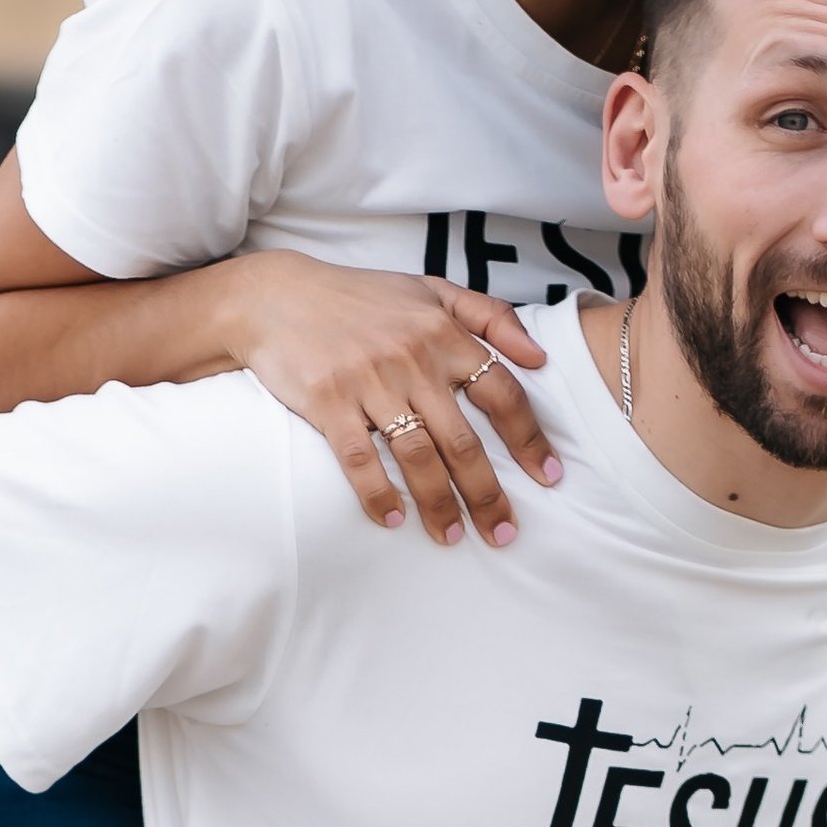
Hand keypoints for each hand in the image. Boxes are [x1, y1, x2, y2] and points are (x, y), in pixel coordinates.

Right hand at [228, 253, 559, 546]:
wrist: (278, 296)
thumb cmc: (359, 297)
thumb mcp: (431, 290)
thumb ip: (489, 316)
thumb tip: (538, 357)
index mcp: (443, 334)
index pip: (502, 393)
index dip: (529, 439)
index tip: (548, 477)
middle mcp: (413, 360)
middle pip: (464, 440)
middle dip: (487, 494)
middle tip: (504, 532)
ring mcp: (370, 382)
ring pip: (417, 457)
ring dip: (439, 504)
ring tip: (451, 536)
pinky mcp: (329, 402)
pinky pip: (360, 460)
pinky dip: (378, 494)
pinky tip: (393, 520)